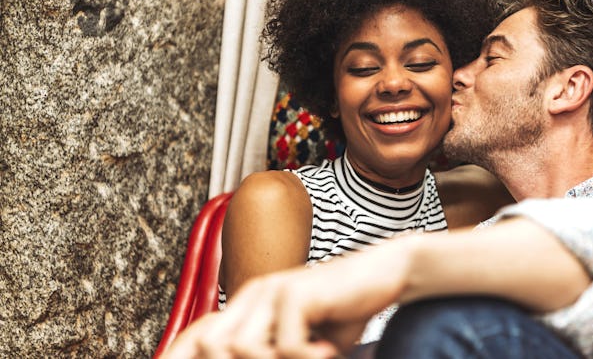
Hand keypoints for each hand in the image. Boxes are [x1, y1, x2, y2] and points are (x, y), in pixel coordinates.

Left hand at [162, 241, 408, 357]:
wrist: (380, 275)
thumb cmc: (340, 314)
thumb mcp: (301, 342)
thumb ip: (273, 355)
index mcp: (247, 305)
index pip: (199, 337)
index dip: (179, 358)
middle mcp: (253, 295)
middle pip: (212, 346)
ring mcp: (273, 290)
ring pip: (243, 350)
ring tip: (312, 357)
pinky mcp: (297, 292)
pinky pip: (287, 346)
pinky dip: (310, 358)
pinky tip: (329, 350)